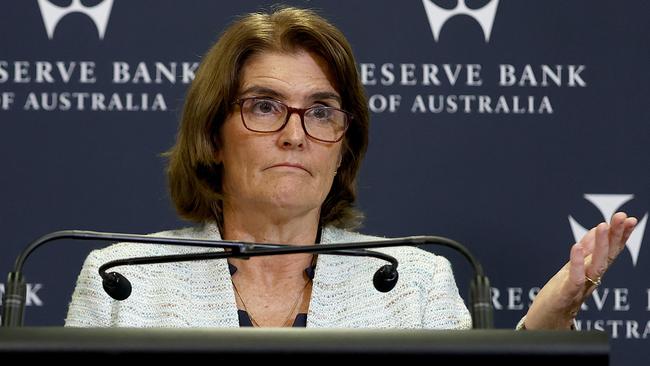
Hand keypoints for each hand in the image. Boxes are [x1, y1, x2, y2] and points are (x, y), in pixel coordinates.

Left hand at [523, 212, 636, 328]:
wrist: (546, 324)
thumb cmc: (559, 296)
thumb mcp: (572, 269)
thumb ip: (584, 252)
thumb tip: (596, 229)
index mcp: (592, 272)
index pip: (610, 252)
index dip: (620, 236)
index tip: (629, 219)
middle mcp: (590, 280)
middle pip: (607, 256)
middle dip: (615, 236)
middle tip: (622, 217)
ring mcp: (580, 287)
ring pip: (595, 266)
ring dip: (600, 246)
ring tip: (602, 226)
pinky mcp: (565, 295)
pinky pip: (574, 279)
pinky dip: (576, 263)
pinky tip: (576, 247)